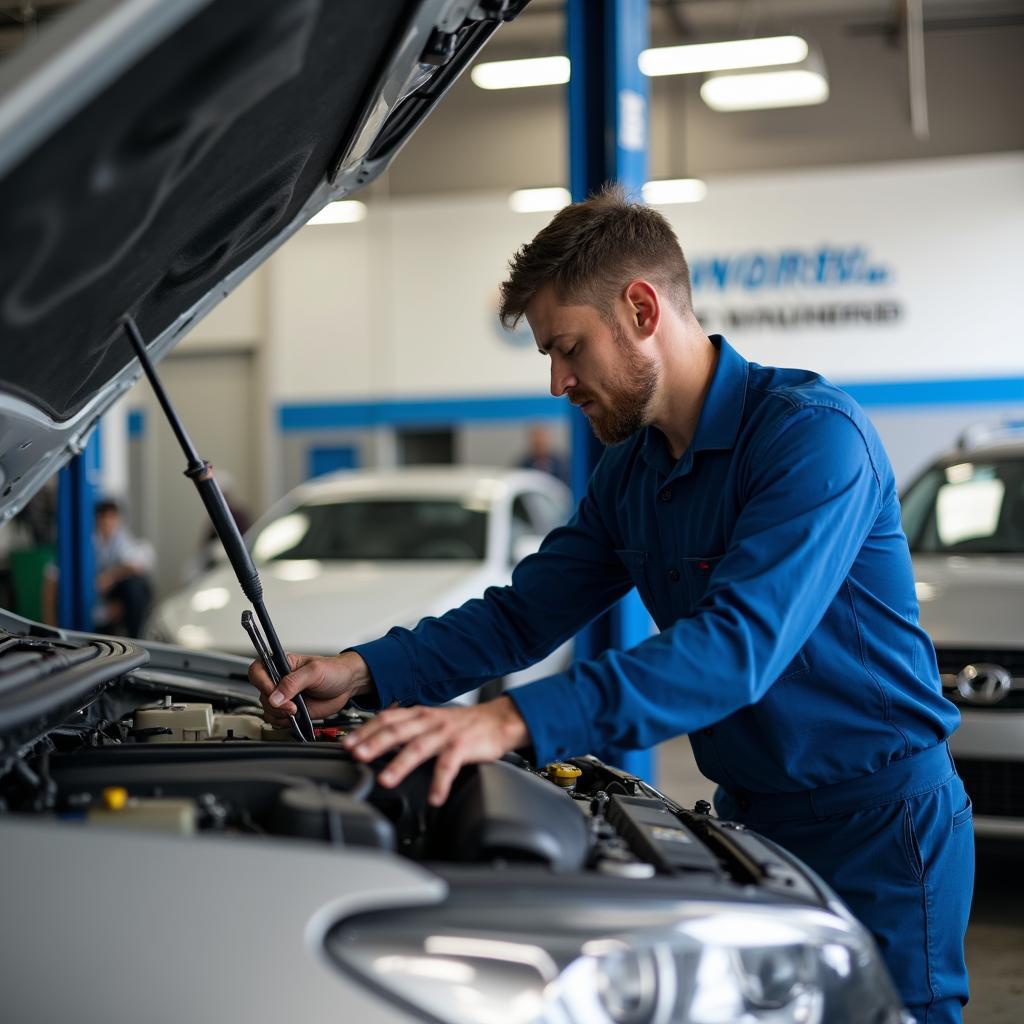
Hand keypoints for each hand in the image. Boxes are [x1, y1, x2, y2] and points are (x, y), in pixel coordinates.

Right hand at [247, 650, 374, 724]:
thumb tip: (275, 696)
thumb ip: (293, 682)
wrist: (347, 685)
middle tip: (293, 706)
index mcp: (281, 665)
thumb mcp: (314, 671)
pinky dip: (285, 722)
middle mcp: (279, 681)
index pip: (258, 671)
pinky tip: (298, 717)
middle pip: (262, 695)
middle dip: (276, 704)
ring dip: (280, 714)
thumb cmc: (333, 671)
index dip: (261, 683)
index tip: (274, 693)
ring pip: (267, 710)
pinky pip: (277, 720)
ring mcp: (284, 697)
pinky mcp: (290, 710)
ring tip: (298, 711)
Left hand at [342, 696, 529, 805]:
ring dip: (400, 763)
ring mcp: (446, 734)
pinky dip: (440, 782)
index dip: (365, 730)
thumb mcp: (431, 721)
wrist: (499, 720)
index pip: (387, 718)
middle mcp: (430, 722)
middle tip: (356, 756)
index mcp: (419, 715)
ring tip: (386, 779)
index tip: (348, 743)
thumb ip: (407, 729)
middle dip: (374, 743)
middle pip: (397, 731)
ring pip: (419, 747)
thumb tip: (377, 742)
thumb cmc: (463, 725)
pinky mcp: (463, 747)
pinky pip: (449, 766)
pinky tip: (434, 797)